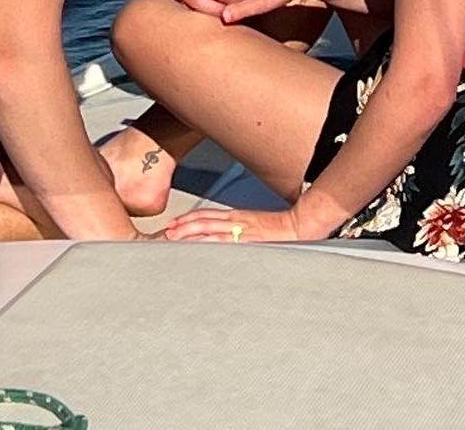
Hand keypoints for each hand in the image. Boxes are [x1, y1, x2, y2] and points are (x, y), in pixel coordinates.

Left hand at [163, 205, 309, 242]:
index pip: (206, 215)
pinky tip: (198, 250)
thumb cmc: (279, 228)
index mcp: (236, 216)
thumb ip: (238, 230)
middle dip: (183, 226)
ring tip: (174, 239)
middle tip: (166, 233)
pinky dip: (208, 244)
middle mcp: (235, 221)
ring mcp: (240, 231)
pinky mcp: (247, 241)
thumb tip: (225, 239)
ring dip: (189, 234)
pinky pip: (223, 242)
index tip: (174, 225)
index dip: (188, 219)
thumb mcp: (254, 226)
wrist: (298, 225)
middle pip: (202, 221)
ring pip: (208, 230)